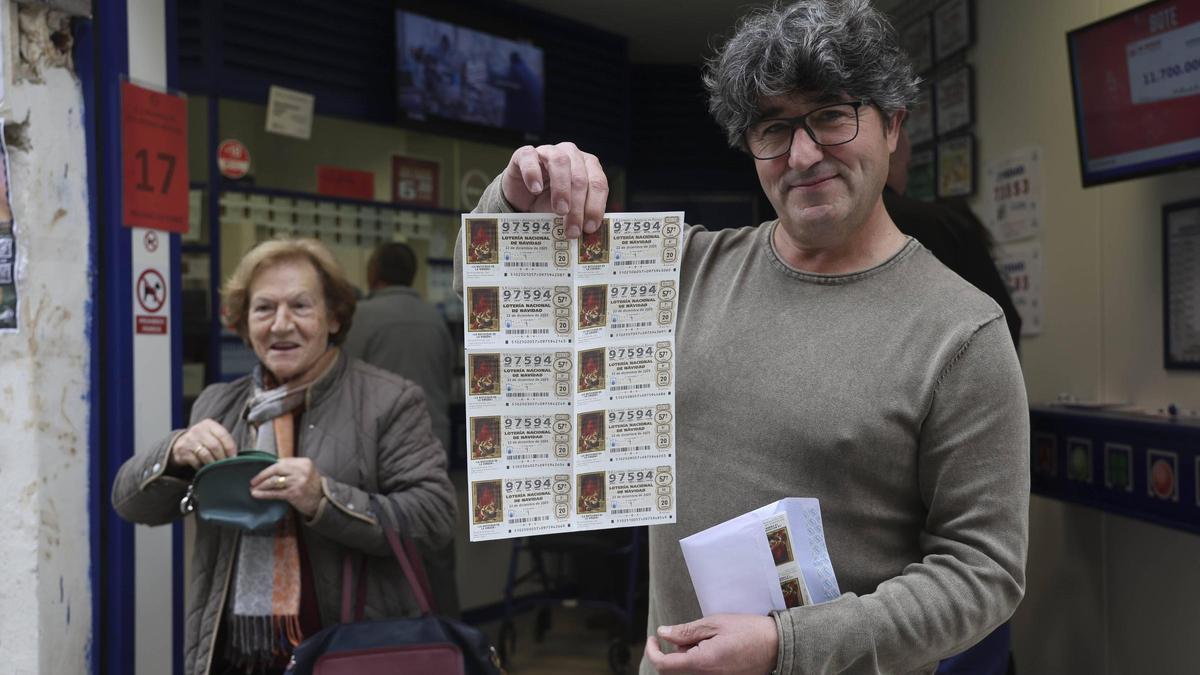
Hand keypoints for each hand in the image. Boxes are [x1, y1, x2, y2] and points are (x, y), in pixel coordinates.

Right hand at [168, 419, 236, 470]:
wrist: (180, 443)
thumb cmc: (202, 440)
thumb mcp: (212, 435)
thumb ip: (223, 441)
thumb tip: (235, 456)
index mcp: (209, 424)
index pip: (223, 435)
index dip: (230, 448)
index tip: (234, 457)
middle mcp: (198, 430)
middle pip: (215, 446)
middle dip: (222, 458)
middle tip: (225, 465)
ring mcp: (189, 440)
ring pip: (206, 454)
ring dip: (213, 463)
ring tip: (216, 468)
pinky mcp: (182, 450)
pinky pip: (196, 461)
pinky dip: (202, 467)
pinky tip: (204, 468)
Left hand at [249, 457, 322, 517]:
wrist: (322, 501)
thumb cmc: (311, 486)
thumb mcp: (306, 472)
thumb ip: (292, 468)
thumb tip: (272, 467)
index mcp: (304, 462)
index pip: (282, 462)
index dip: (269, 467)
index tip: (261, 473)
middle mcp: (301, 470)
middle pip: (276, 469)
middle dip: (262, 475)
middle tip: (253, 481)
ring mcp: (298, 482)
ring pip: (274, 481)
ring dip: (261, 485)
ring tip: (253, 488)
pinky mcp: (294, 493)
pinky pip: (275, 492)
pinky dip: (264, 494)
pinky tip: (257, 494)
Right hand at [502, 142, 607, 237]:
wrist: (523, 197)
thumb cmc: (549, 202)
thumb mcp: (568, 211)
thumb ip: (580, 216)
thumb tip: (588, 233)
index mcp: (588, 166)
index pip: (598, 183)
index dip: (596, 206)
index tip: (589, 228)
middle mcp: (571, 154)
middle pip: (580, 177)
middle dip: (578, 206)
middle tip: (572, 230)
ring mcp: (548, 151)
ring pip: (560, 162)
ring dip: (561, 189)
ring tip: (560, 211)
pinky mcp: (525, 154)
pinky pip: (530, 157)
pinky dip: (533, 174)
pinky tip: (535, 190)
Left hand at [644, 614, 778, 674]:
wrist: (778, 646)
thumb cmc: (749, 631)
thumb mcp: (715, 623)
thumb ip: (686, 631)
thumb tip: (663, 633)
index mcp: (701, 662)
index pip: (664, 665)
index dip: (652, 651)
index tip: (653, 637)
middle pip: (675, 668)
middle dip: (674, 650)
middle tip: (689, 633)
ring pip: (689, 669)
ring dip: (689, 655)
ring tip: (709, 638)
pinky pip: (702, 672)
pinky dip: (700, 660)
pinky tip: (715, 647)